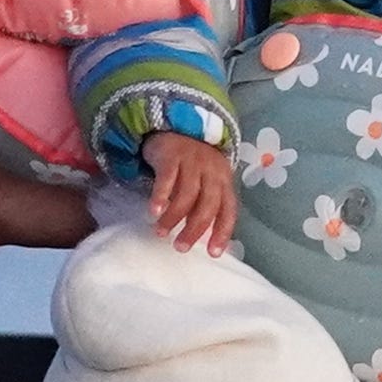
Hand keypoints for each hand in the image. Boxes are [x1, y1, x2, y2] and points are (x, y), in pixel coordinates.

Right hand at [142, 132, 238, 253]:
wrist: (176, 128)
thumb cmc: (193, 166)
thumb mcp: (206, 183)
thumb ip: (206, 207)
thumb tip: (209, 243)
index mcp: (223, 181)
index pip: (228, 210)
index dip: (223, 232)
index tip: (213, 254)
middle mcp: (212, 172)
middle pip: (207, 204)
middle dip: (194, 229)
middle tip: (180, 247)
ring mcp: (193, 162)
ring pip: (187, 194)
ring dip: (174, 217)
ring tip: (161, 232)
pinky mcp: (173, 155)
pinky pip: (167, 179)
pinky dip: (161, 197)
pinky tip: (153, 212)